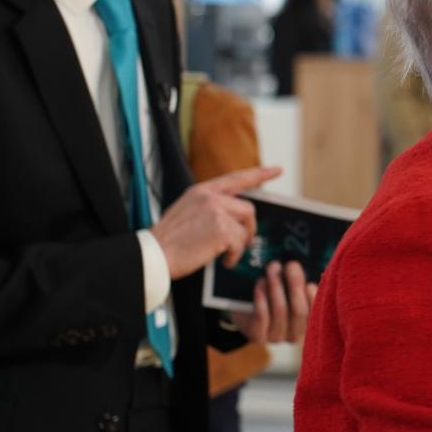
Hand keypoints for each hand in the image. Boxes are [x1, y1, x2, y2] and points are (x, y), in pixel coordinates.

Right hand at [150, 166, 281, 278]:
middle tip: (244, 242)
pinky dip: (234, 256)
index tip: (277, 170)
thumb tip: (233, 218)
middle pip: (248, 209)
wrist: (154, 254)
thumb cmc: (168, 240)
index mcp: (201, 191)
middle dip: (249, 228)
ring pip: (246, 227)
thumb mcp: (185, 211)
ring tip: (227, 254)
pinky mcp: (221, 229)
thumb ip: (208, 207)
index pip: (236, 178)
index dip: (259, 174)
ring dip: (240, 243)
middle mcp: (210, 197)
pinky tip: (224, 261)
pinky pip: (240, 243)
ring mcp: (216, 211)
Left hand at [229, 260, 315, 345]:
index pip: (316, 313)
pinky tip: (260, 282)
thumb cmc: (276, 298)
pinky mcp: (259, 337)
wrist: (248, 313)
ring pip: (280, 311)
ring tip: (273, 268)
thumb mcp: (291, 292)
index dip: (314, 299)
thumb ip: (301, 284)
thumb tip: (305, 268)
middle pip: (299, 311)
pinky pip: (262, 316)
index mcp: (310, 326)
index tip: (310, 283)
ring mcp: (277, 338)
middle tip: (292, 265)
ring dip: (277, 286)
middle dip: (296, 285)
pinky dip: (261, 297)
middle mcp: (295, 336)